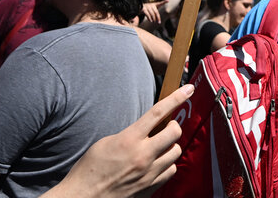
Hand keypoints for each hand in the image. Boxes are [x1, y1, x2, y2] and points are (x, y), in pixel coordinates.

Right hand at [44, 84, 193, 197]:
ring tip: (159, 147)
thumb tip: (148, 128)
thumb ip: (130, 133)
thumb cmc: (89, 170)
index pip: (158, 113)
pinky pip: (171, 171)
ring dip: (170, 146)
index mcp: (129, 140)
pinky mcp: (150, 188)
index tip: (188, 89)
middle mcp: (142, 156)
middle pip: (175, 133)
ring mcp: (148, 174)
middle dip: (173, 126)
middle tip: (167, 127)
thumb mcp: (106, 142)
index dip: (176, 98)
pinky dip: (168, 164)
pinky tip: (158, 163)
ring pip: (176, 152)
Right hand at [141, 0, 165, 25]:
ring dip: (153, 19)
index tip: (168, 1)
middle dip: (158, 18)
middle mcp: (152, 5)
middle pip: (156, 12)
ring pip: (152, 14)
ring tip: (154, 21)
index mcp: (155, 4)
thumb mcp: (153, 9)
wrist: (140, 6)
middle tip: (159, 22)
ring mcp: (147, 7)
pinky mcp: (144, 9)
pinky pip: (147, 14)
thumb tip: (158, 20)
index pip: (160, 3)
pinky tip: (150, 21)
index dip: (164, 2)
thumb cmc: (149, 9)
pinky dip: (149, 18)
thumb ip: (156, 13)